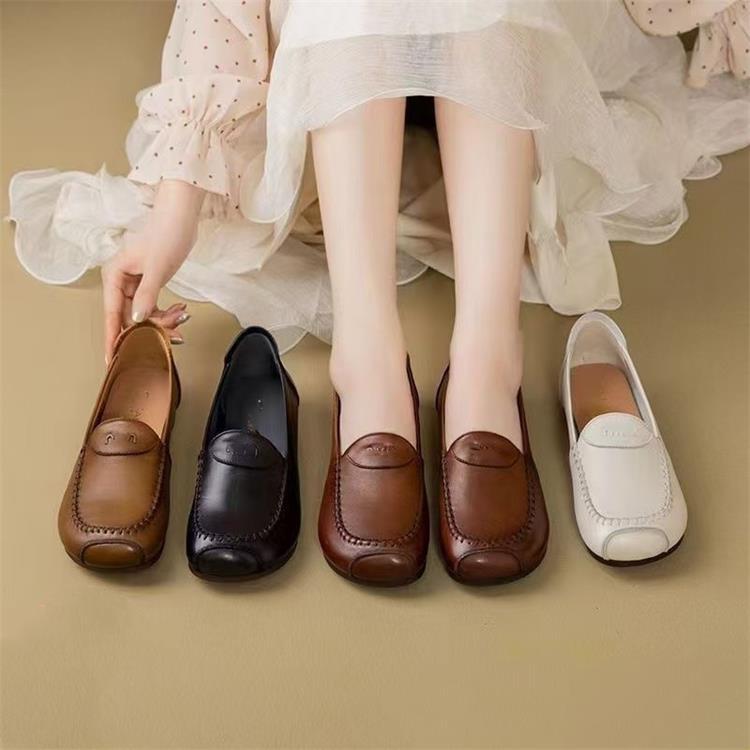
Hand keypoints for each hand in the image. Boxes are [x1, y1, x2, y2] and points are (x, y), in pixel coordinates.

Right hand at [102, 180, 204, 362]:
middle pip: (130, 317)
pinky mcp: (149, 283)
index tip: (112, 360)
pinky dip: (167, 313)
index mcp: (115, 276)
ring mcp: (135, 283)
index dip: (113, 339)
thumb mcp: (156, 268)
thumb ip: (146, 296)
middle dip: (150, 330)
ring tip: (181, 323)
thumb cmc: (166, 236)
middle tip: (172, 338)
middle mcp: (120, 281)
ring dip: (162, 322)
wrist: (181, 218)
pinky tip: (181, 313)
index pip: (112, 315)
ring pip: (144, 314)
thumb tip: (136, 321)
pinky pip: (153, 306)